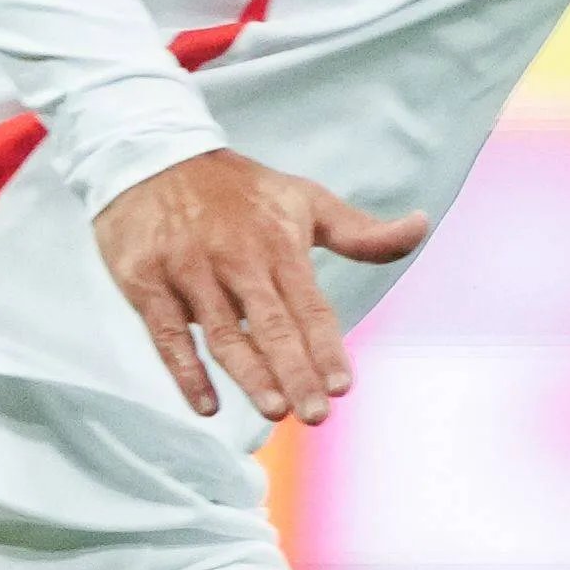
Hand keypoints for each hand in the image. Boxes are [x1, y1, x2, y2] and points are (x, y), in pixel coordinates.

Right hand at [93, 149, 433, 425]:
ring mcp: (189, 271)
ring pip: (223, 333)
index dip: (326, 347)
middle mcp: (236, 259)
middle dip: (295, 371)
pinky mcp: (147, 281)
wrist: (151, 155)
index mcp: (277, 244)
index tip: (343, 387)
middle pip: (270, 325)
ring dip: (249, 374)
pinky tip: (207, 406)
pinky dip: (186, 372)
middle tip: (315, 414)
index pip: (309, 305)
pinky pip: (167, 334)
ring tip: (274, 409)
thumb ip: (359, 231)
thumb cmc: (238, 190)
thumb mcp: (302, 199)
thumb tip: (422, 226)